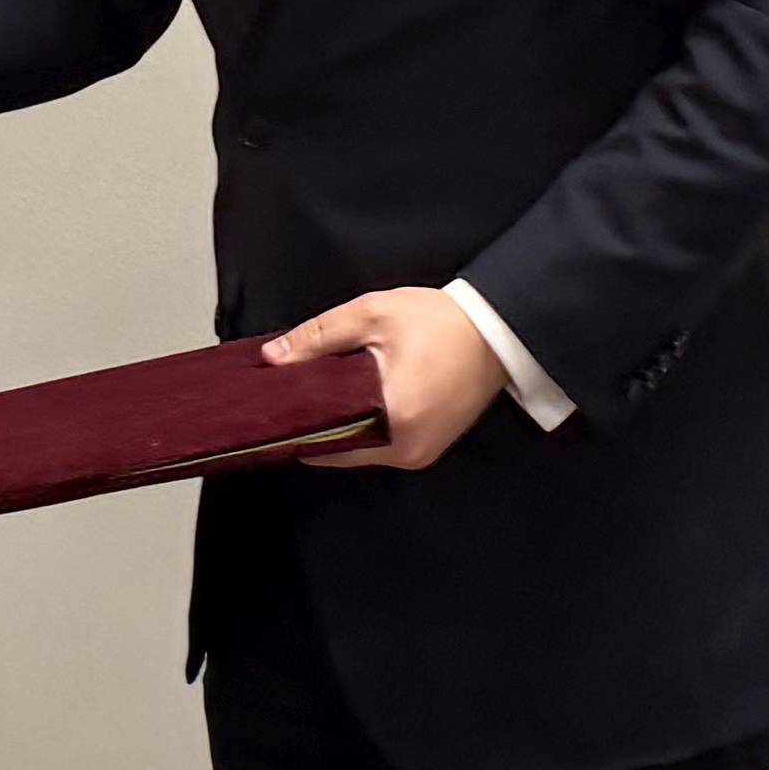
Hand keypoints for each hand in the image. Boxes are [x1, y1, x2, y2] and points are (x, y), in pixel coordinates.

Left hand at [259, 287, 506, 470]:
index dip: (294, 421)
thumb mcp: (373, 314)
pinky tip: (348, 404)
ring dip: (338, 426)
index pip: (323, 436)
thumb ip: (318, 336)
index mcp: (393, 419)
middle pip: (339, 446)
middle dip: (313, 423)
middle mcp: (406, 450)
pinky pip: (380, 446)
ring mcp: (419, 455)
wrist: (498, 331)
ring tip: (314, 397)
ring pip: (359, 449)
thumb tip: (272, 359)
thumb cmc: (438, 321)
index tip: (270, 406)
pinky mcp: (428, 451)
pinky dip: (362, 429)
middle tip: (287, 397)